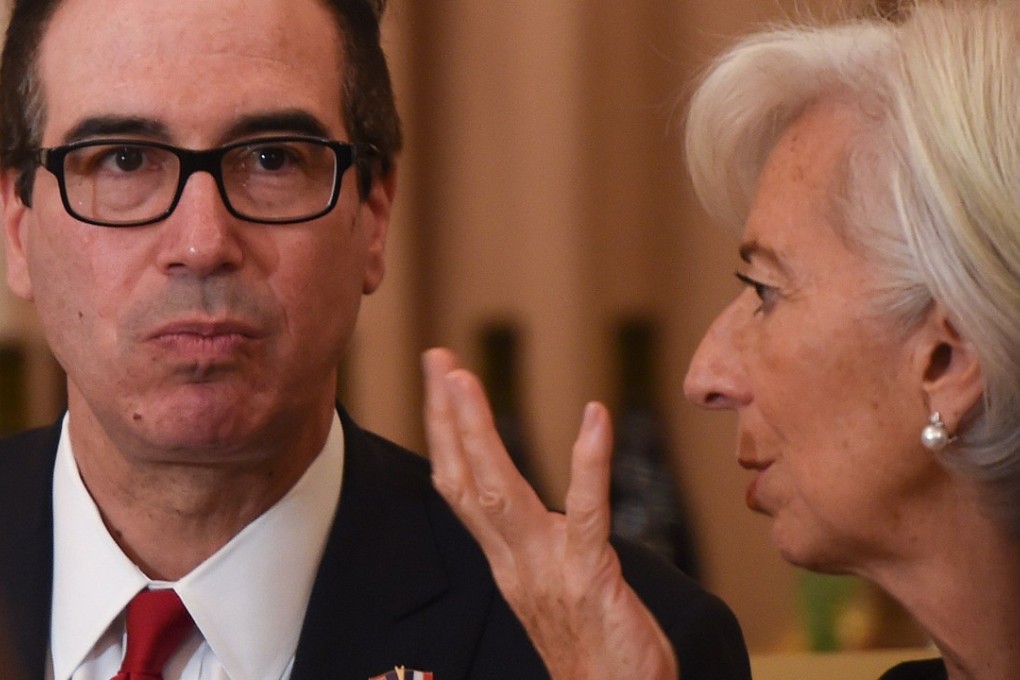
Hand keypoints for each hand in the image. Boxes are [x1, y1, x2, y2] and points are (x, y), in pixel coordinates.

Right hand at [422, 348, 677, 679]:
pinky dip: (588, 462)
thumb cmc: (594, 653)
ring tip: (465, 379)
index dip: (445, 435)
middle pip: (466, 480)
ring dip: (478, 431)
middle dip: (447, 417)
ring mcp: (547, 569)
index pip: (462, 489)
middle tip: (438, 360)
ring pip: (501, 491)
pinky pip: (587, 512)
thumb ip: (535, 552)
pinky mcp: (590, 576)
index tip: (439, 385)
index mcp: (506, 562)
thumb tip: (539, 515)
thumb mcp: (551, 594)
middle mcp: (514, 562)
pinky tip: (594, 418)